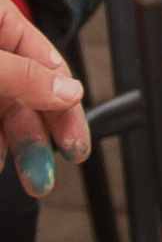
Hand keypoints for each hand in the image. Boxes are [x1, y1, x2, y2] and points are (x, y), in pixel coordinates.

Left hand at [0, 0, 85, 197]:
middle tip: (43, 178)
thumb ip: (22, 74)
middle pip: (24, 94)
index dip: (63, 105)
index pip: (47, 62)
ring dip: (9, 146)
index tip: (74, 144)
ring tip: (18, 176)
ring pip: (1, 113)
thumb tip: (68, 91)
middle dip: (34, 139)